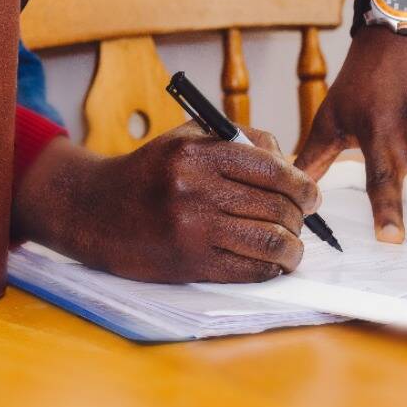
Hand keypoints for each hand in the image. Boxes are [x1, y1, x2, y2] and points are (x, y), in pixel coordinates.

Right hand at [13, 122, 320, 282]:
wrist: (94, 210)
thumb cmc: (149, 172)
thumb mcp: (187, 137)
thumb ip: (240, 139)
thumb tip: (290, 165)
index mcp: (197, 152)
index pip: (273, 170)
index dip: (303, 185)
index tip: (312, 194)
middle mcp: (195, 189)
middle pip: (277, 207)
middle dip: (300, 216)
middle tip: (302, 220)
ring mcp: (192, 229)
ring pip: (270, 242)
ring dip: (293, 248)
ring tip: (293, 246)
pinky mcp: (189, 263)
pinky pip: (249, 270)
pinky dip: (271, 268)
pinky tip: (272, 263)